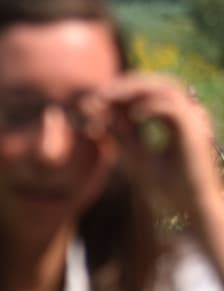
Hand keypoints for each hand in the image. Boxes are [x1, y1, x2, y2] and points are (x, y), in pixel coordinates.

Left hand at [99, 73, 220, 221]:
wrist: (188, 208)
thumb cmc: (164, 187)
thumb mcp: (133, 156)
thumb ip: (119, 133)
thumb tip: (99, 112)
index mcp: (174, 119)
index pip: (149, 92)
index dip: (122, 91)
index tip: (96, 100)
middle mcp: (186, 114)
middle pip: (157, 83)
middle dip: (125, 86)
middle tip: (99, 94)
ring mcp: (193, 120)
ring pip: (165, 88)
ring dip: (133, 92)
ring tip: (107, 100)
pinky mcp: (193, 131)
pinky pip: (171, 108)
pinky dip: (150, 107)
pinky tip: (132, 117)